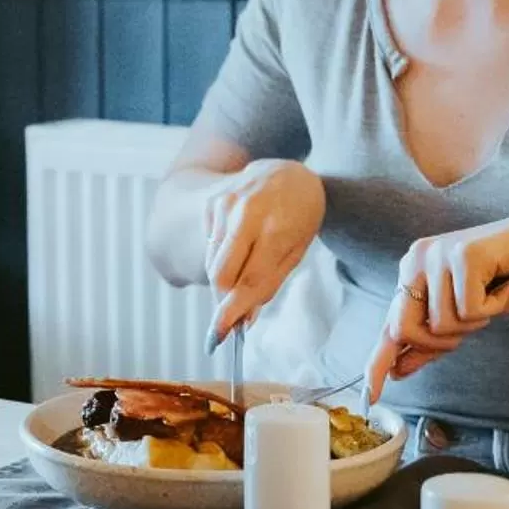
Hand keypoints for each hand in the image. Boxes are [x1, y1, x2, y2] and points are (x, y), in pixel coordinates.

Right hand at [202, 160, 325, 340]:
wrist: (288, 172)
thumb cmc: (298, 217)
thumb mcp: (297, 250)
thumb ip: (269, 283)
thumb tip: (245, 319)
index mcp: (277, 228)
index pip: (249, 280)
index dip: (233, 310)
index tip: (218, 335)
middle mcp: (247, 213)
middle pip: (221, 274)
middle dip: (225, 297)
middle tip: (236, 307)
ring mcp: (226, 205)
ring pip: (212, 262)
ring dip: (226, 277)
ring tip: (248, 263)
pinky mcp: (213, 202)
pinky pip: (210, 246)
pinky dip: (222, 256)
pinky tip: (241, 242)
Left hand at [365, 201, 508, 402]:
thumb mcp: (468, 316)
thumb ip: (433, 340)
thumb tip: (397, 369)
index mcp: (413, 271)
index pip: (391, 324)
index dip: (379, 360)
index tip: (371, 392)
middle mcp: (418, 257)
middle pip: (405, 329)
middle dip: (441, 342)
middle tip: (475, 318)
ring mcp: (439, 253)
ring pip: (442, 324)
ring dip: (475, 321)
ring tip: (492, 292)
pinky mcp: (465, 253)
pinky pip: (470, 311)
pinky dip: (492, 307)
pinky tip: (503, 283)